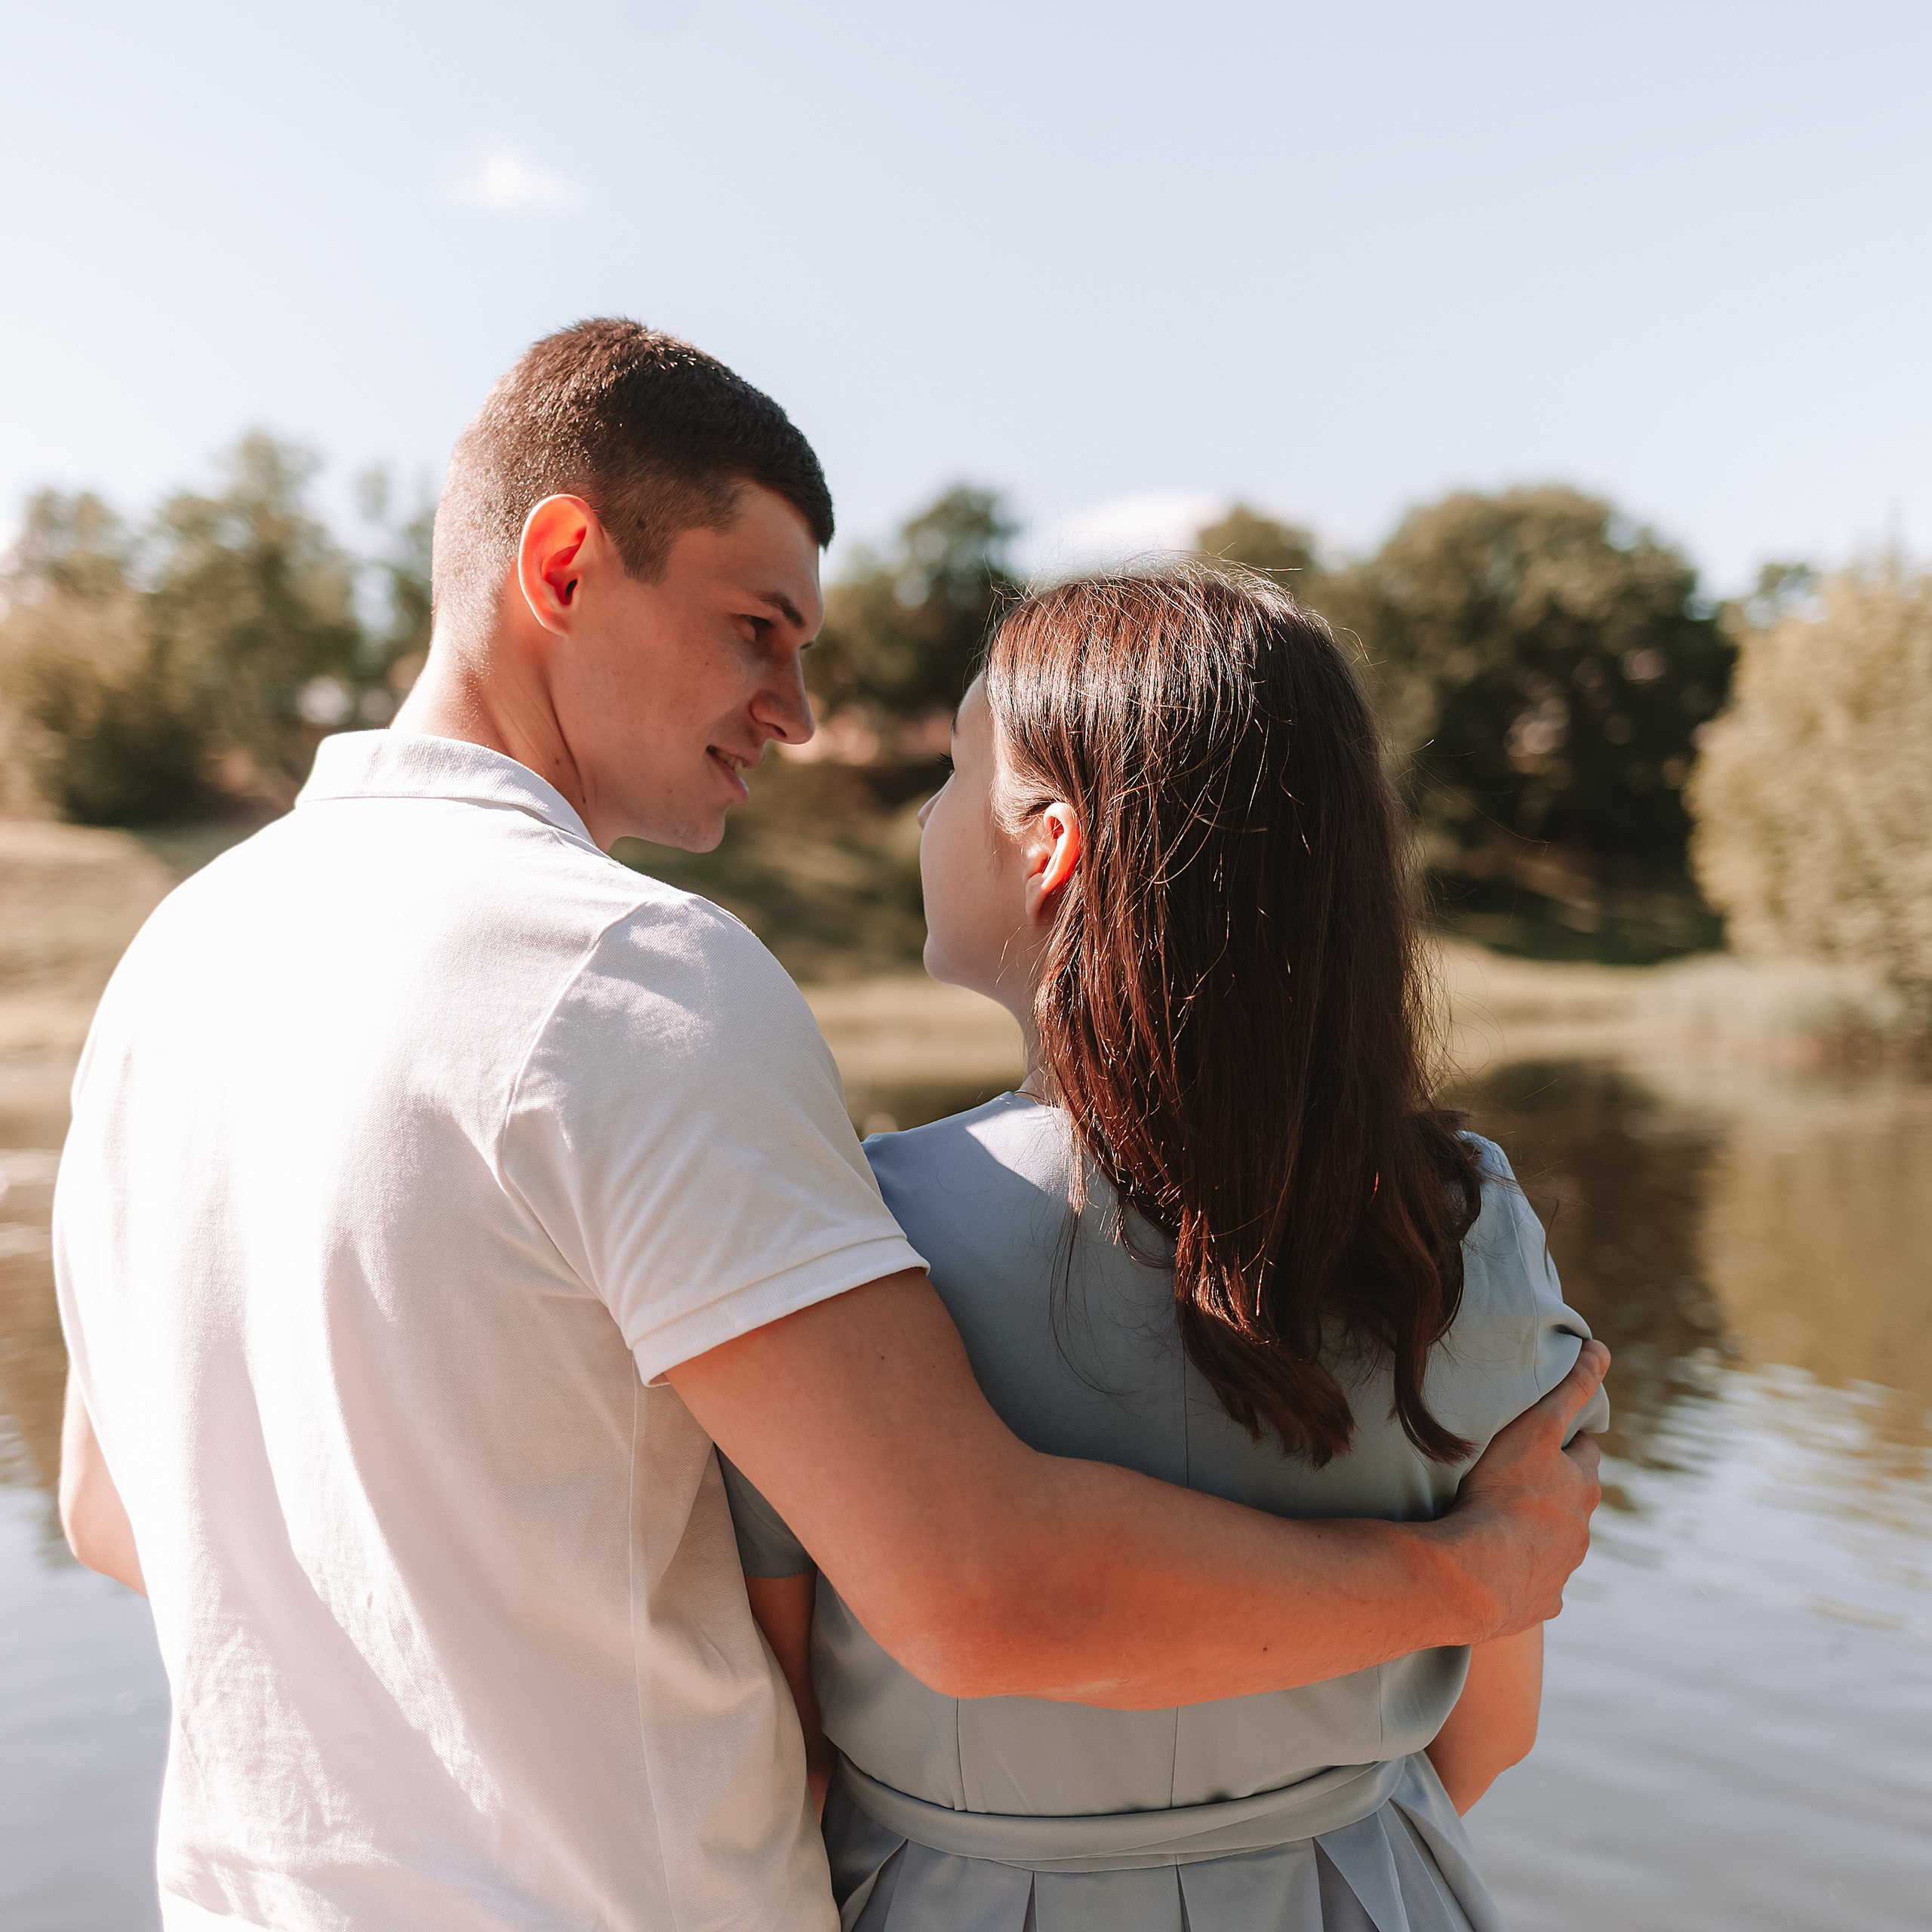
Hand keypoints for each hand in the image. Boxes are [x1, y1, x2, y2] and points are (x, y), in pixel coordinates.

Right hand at [1442, 1340, 1607, 1638]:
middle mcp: (1581, 1531)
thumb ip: (1568, 1388)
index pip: (1583, 1455)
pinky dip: (1525, 1574)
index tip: (1545, 1438)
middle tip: (1518, 1478)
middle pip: (1573, 1502)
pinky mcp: (1540, 1601)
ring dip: (1538, 1532)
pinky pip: (1537, 1585)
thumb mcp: (1536, 1428)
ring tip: (1501, 1522)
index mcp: (1581, 1488)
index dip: (1566, 1444)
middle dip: (1555, 1490)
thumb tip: (1600, 1347)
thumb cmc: (1503, 1494)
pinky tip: (1500, 1567)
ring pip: (1557, 1544)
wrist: (1478, 1572)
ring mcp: (1562, 1571)